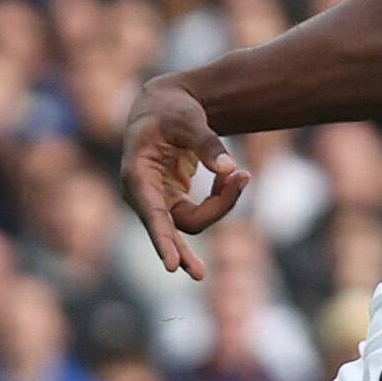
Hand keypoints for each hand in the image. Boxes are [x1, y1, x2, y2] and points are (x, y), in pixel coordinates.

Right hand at [120, 74, 248, 279]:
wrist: (164, 106)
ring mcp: (158, 200)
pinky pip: (202, 210)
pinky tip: (236, 177)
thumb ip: (208, 143)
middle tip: (199, 274)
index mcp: (136, 173)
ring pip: (192, 221)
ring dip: (222, 204)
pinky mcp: (173, 202)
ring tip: (245, 176)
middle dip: (183, 251)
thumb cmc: (170, 109)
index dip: (161, 238)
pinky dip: (221, 197)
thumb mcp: (189, 118)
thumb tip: (230, 169)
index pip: (150, 212)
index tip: (171, 265)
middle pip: (169, 227)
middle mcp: (143, 193)